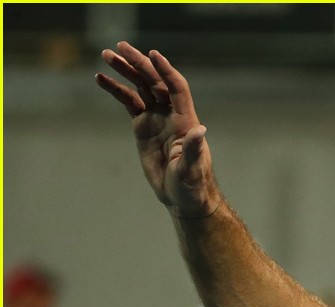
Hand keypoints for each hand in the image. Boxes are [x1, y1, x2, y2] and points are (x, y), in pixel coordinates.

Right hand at [95, 42, 219, 218]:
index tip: (153, 54)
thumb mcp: (191, 169)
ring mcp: (156, 118)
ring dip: (125, 71)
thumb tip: (200, 130)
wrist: (182, 197)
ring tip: (106, 55)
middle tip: (119, 47)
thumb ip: (193, 149)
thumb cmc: (192, 185)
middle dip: (139, 64)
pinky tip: (100, 78)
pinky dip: (116, 90)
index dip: (166, 71)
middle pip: (155, 82)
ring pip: (140, 87)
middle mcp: (171, 115)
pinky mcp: (142, 127)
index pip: (176, 88)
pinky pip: (128, 102)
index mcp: (185, 121)